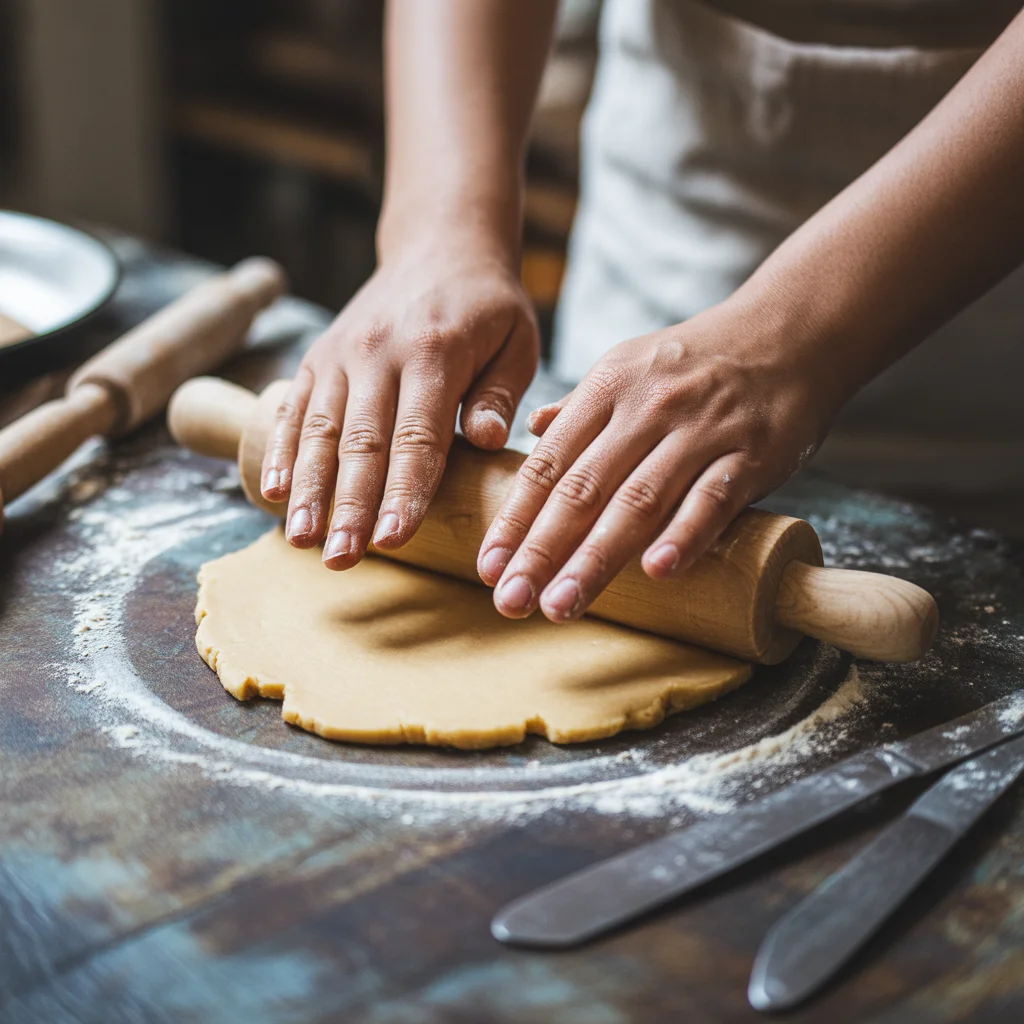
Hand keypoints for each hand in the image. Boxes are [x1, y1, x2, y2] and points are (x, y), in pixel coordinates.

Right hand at [261, 236, 538, 568]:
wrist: (440, 246)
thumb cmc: (487, 307)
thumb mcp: (516, 341)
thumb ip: (501, 393)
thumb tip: (487, 443)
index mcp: (435, 353)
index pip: (419, 436)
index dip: (405, 490)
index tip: (395, 537)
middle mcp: (380, 353)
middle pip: (361, 442)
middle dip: (349, 506)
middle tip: (341, 558)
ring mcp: (343, 354)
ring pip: (320, 430)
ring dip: (309, 489)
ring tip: (301, 539)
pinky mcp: (320, 356)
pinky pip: (296, 407)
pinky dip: (284, 450)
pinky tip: (274, 491)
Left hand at [476, 296, 843, 621]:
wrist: (792, 330)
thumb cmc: (700, 359)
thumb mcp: (630, 365)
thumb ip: (582, 407)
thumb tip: (533, 433)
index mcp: (608, 388)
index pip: (549, 463)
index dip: (515, 518)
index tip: (488, 566)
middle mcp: (647, 408)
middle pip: (582, 489)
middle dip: (541, 550)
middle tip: (509, 600)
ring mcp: (700, 430)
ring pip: (639, 501)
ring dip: (596, 558)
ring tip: (561, 605)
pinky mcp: (752, 452)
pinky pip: (714, 498)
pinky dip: (685, 534)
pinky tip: (656, 571)